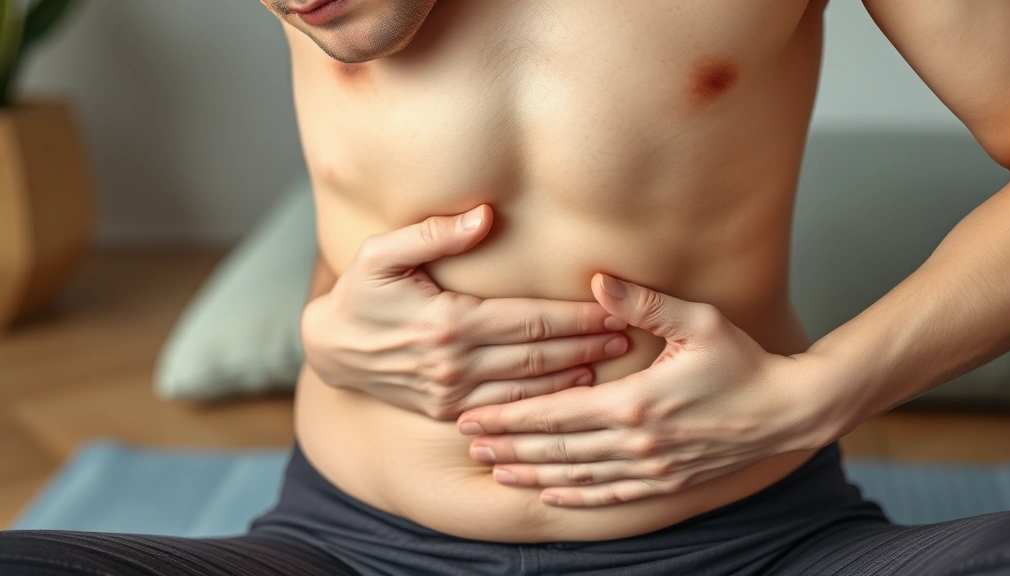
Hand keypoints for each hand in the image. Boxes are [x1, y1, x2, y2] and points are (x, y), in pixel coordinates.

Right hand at [300, 205, 629, 420]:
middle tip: (628, 336)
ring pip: (528, 386)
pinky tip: (566, 391)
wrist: (330, 349)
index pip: (530, 319)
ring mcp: (451, 392)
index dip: (576, 316)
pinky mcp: (445, 410)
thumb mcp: (382, 253)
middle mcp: (455, 362)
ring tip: (610, 362)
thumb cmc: (360, 293)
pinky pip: (504, 406)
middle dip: (587, 345)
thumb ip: (434, 233)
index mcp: (449, 321)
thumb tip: (484, 214)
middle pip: (539, 355)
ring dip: (572, 374)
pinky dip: (540, 400)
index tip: (613, 309)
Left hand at [456, 273, 824, 506]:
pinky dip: (577, 496)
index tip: (475, 417)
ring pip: (578, 474)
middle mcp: (637, 441)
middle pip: (558, 447)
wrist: (786, 410)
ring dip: (533, 472)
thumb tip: (598, 281)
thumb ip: (643, 302)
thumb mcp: (697, 321)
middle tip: (470, 444)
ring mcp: (651, 468)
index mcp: (636, 402)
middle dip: (510, 445)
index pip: (557, 412)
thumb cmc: (742, 362)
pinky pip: (612, 495)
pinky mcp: (666, 482)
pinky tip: (551, 493)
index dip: (511, 416)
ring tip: (497, 471)